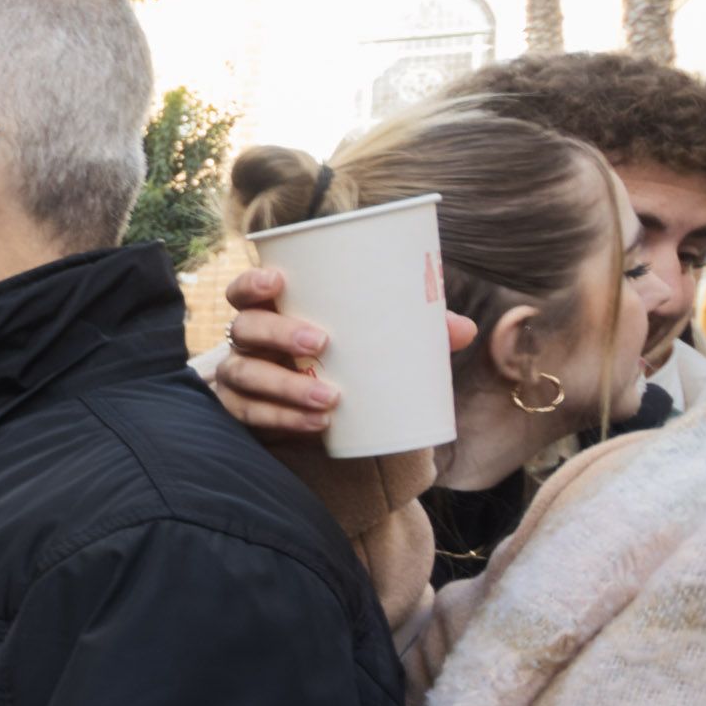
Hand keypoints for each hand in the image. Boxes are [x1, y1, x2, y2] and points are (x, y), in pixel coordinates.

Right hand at [212, 269, 453, 588]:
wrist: (311, 410)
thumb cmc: (341, 358)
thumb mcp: (371, 341)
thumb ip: (412, 331)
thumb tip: (465, 330)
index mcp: (270, 311)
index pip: (243, 290)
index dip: (253, 282)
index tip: (280, 281)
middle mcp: (247, 342)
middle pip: (246, 329)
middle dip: (280, 334)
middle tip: (321, 344)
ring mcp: (240, 377)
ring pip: (246, 375)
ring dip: (286, 386)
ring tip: (331, 398)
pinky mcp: (242, 412)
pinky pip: (251, 415)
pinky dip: (284, 419)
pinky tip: (318, 424)